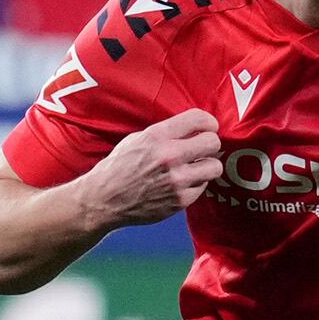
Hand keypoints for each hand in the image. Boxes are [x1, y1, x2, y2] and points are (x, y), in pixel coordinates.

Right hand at [81, 108, 221, 227]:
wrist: (104, 199)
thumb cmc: (119, 167)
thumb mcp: (137, 139)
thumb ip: (165, 133)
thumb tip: (192, 129)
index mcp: (157, 136)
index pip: (199, 119)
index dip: (208, 122)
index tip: (209, 127)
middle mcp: (169, 156)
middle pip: (213, 142)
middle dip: (210, 144)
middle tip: (204, 148)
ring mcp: (176, 180)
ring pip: (214, 167)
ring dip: (207, 165)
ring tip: (196, 167)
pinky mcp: (180, 200)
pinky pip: (203, 186)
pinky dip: (195, 184)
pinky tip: (182, 183)